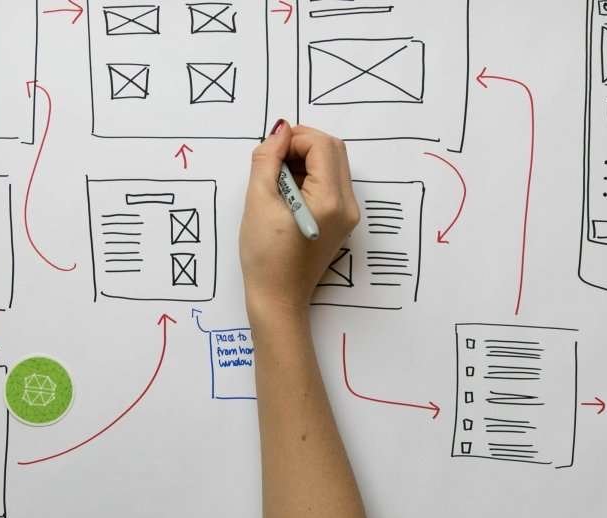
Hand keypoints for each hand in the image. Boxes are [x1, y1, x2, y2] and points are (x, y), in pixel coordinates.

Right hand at [240, 121, 359, 314]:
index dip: (294, 138)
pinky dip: (310, 175)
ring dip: (305, 158)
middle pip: (333, 150)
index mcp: (330, 200)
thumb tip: (279, 129)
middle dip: (302, 144)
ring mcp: (348, 213)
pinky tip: (288, 190)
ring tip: (276, 177)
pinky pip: (331, 182)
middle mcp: (348, 204)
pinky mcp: (342, 220)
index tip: (269, 152)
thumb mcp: (258, 201)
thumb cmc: (265, 256)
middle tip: (272, 158)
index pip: (321, 145)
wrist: (278, 299)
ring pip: (333, 164)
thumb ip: (267, 159)